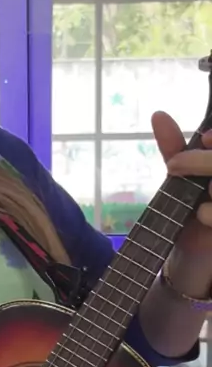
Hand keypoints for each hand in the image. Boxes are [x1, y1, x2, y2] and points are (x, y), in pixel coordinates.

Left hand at [152, 111, 211, 252]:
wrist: (192, 251)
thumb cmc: (189, 208)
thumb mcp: (180, 175)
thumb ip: (174, 147)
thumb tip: (158, 115)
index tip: (204, 140)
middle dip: (201, 161)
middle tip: (173, 166)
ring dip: (211, 186)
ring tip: (199, 194)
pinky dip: (209, 213)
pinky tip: (200, 215)